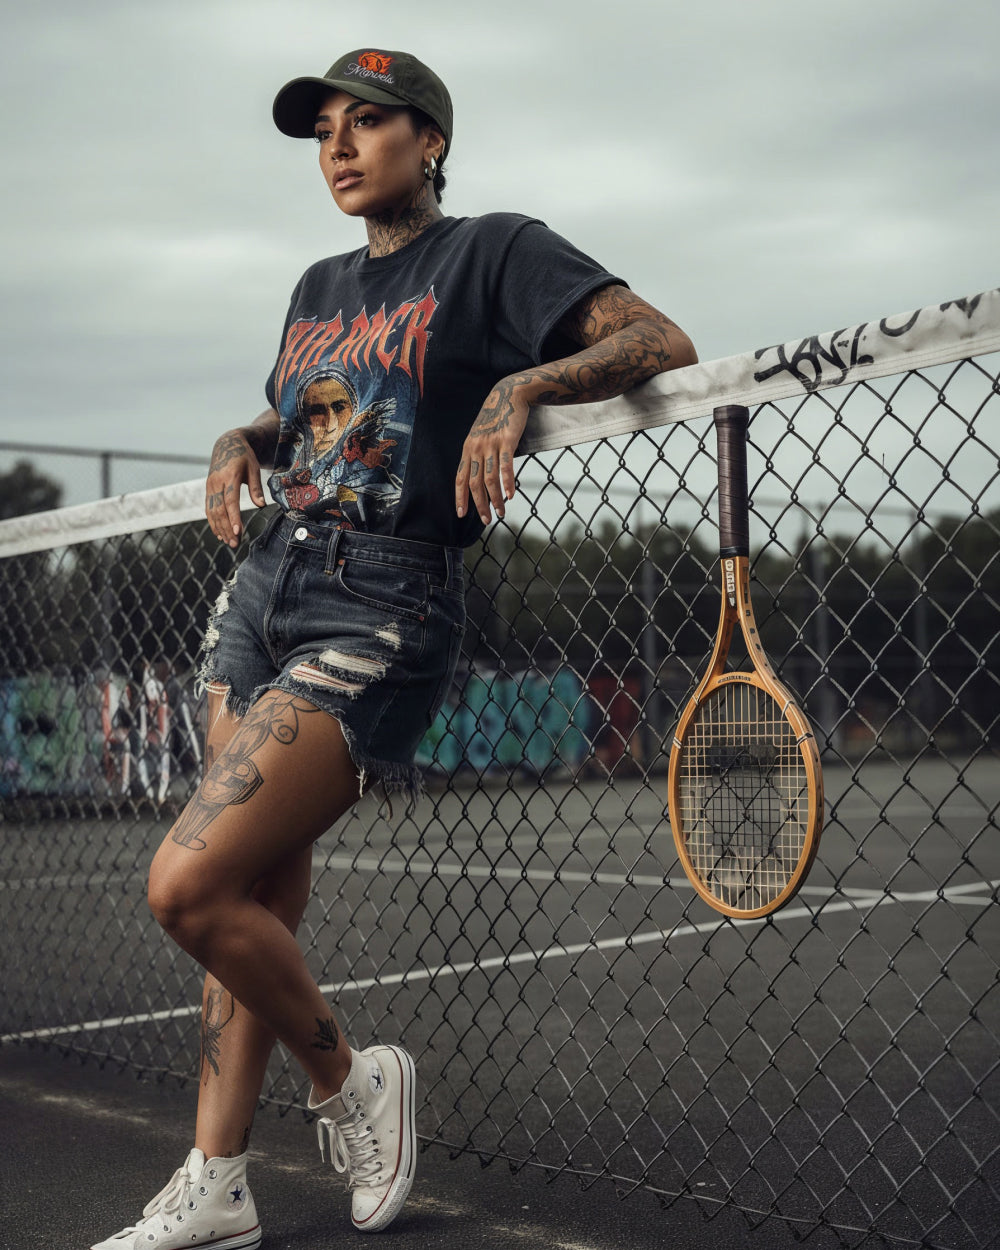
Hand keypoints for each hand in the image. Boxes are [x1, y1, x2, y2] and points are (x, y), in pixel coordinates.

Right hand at [205, 428, 266, 547]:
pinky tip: (220, 534)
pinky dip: (213, 522)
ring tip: (230, 542)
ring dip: (220, 529)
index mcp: (229, 476)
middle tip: (235, 544)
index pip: (230, 500)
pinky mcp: (208, 490)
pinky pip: (208, 509)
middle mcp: (216, 483)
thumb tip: (261, 506)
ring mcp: (209, 487)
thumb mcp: (254, 468)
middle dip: (226, 528)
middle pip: (219, 510)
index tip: (237, 531)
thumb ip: (256, 488)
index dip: (233, 517)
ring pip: (212, 512)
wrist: (226, 444)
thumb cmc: (244, 457)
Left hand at [455, 377, 529, 524]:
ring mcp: (490, 444)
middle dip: (479, 505)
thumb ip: (479, 454)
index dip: (460, 498)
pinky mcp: (506, 441)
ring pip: (489, 479)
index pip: (460, 478)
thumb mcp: (481, 435)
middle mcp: (475, 448)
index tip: (462, 514)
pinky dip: (507, 482)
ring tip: (501, 512)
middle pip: (474, 483)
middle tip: (487, 520)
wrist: (509, 395)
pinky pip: (505, 466)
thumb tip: (481, 475)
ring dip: (495, 499)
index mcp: (468, 449)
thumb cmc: (497, 417)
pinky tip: (510, 495)